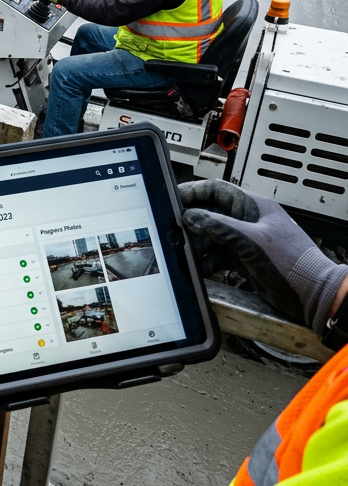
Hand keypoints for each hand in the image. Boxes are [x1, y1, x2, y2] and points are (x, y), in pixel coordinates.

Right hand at [180, 180, 347, 330]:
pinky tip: (197, 268)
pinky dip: (205, 261)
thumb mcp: (250, 241)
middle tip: (172, 230)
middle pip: (210, 214)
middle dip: (191, 223)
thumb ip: (218, 226)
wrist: (313, 295)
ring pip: (211, 237)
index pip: (216, 190)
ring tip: (183, 252)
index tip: (173, 199)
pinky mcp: (244, 260)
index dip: (193, 192)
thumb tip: (191, 216)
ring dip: (196, 245)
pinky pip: (217, 256)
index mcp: (253, 207)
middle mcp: (247, 221)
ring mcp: (245, 241)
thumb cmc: (294, 263)